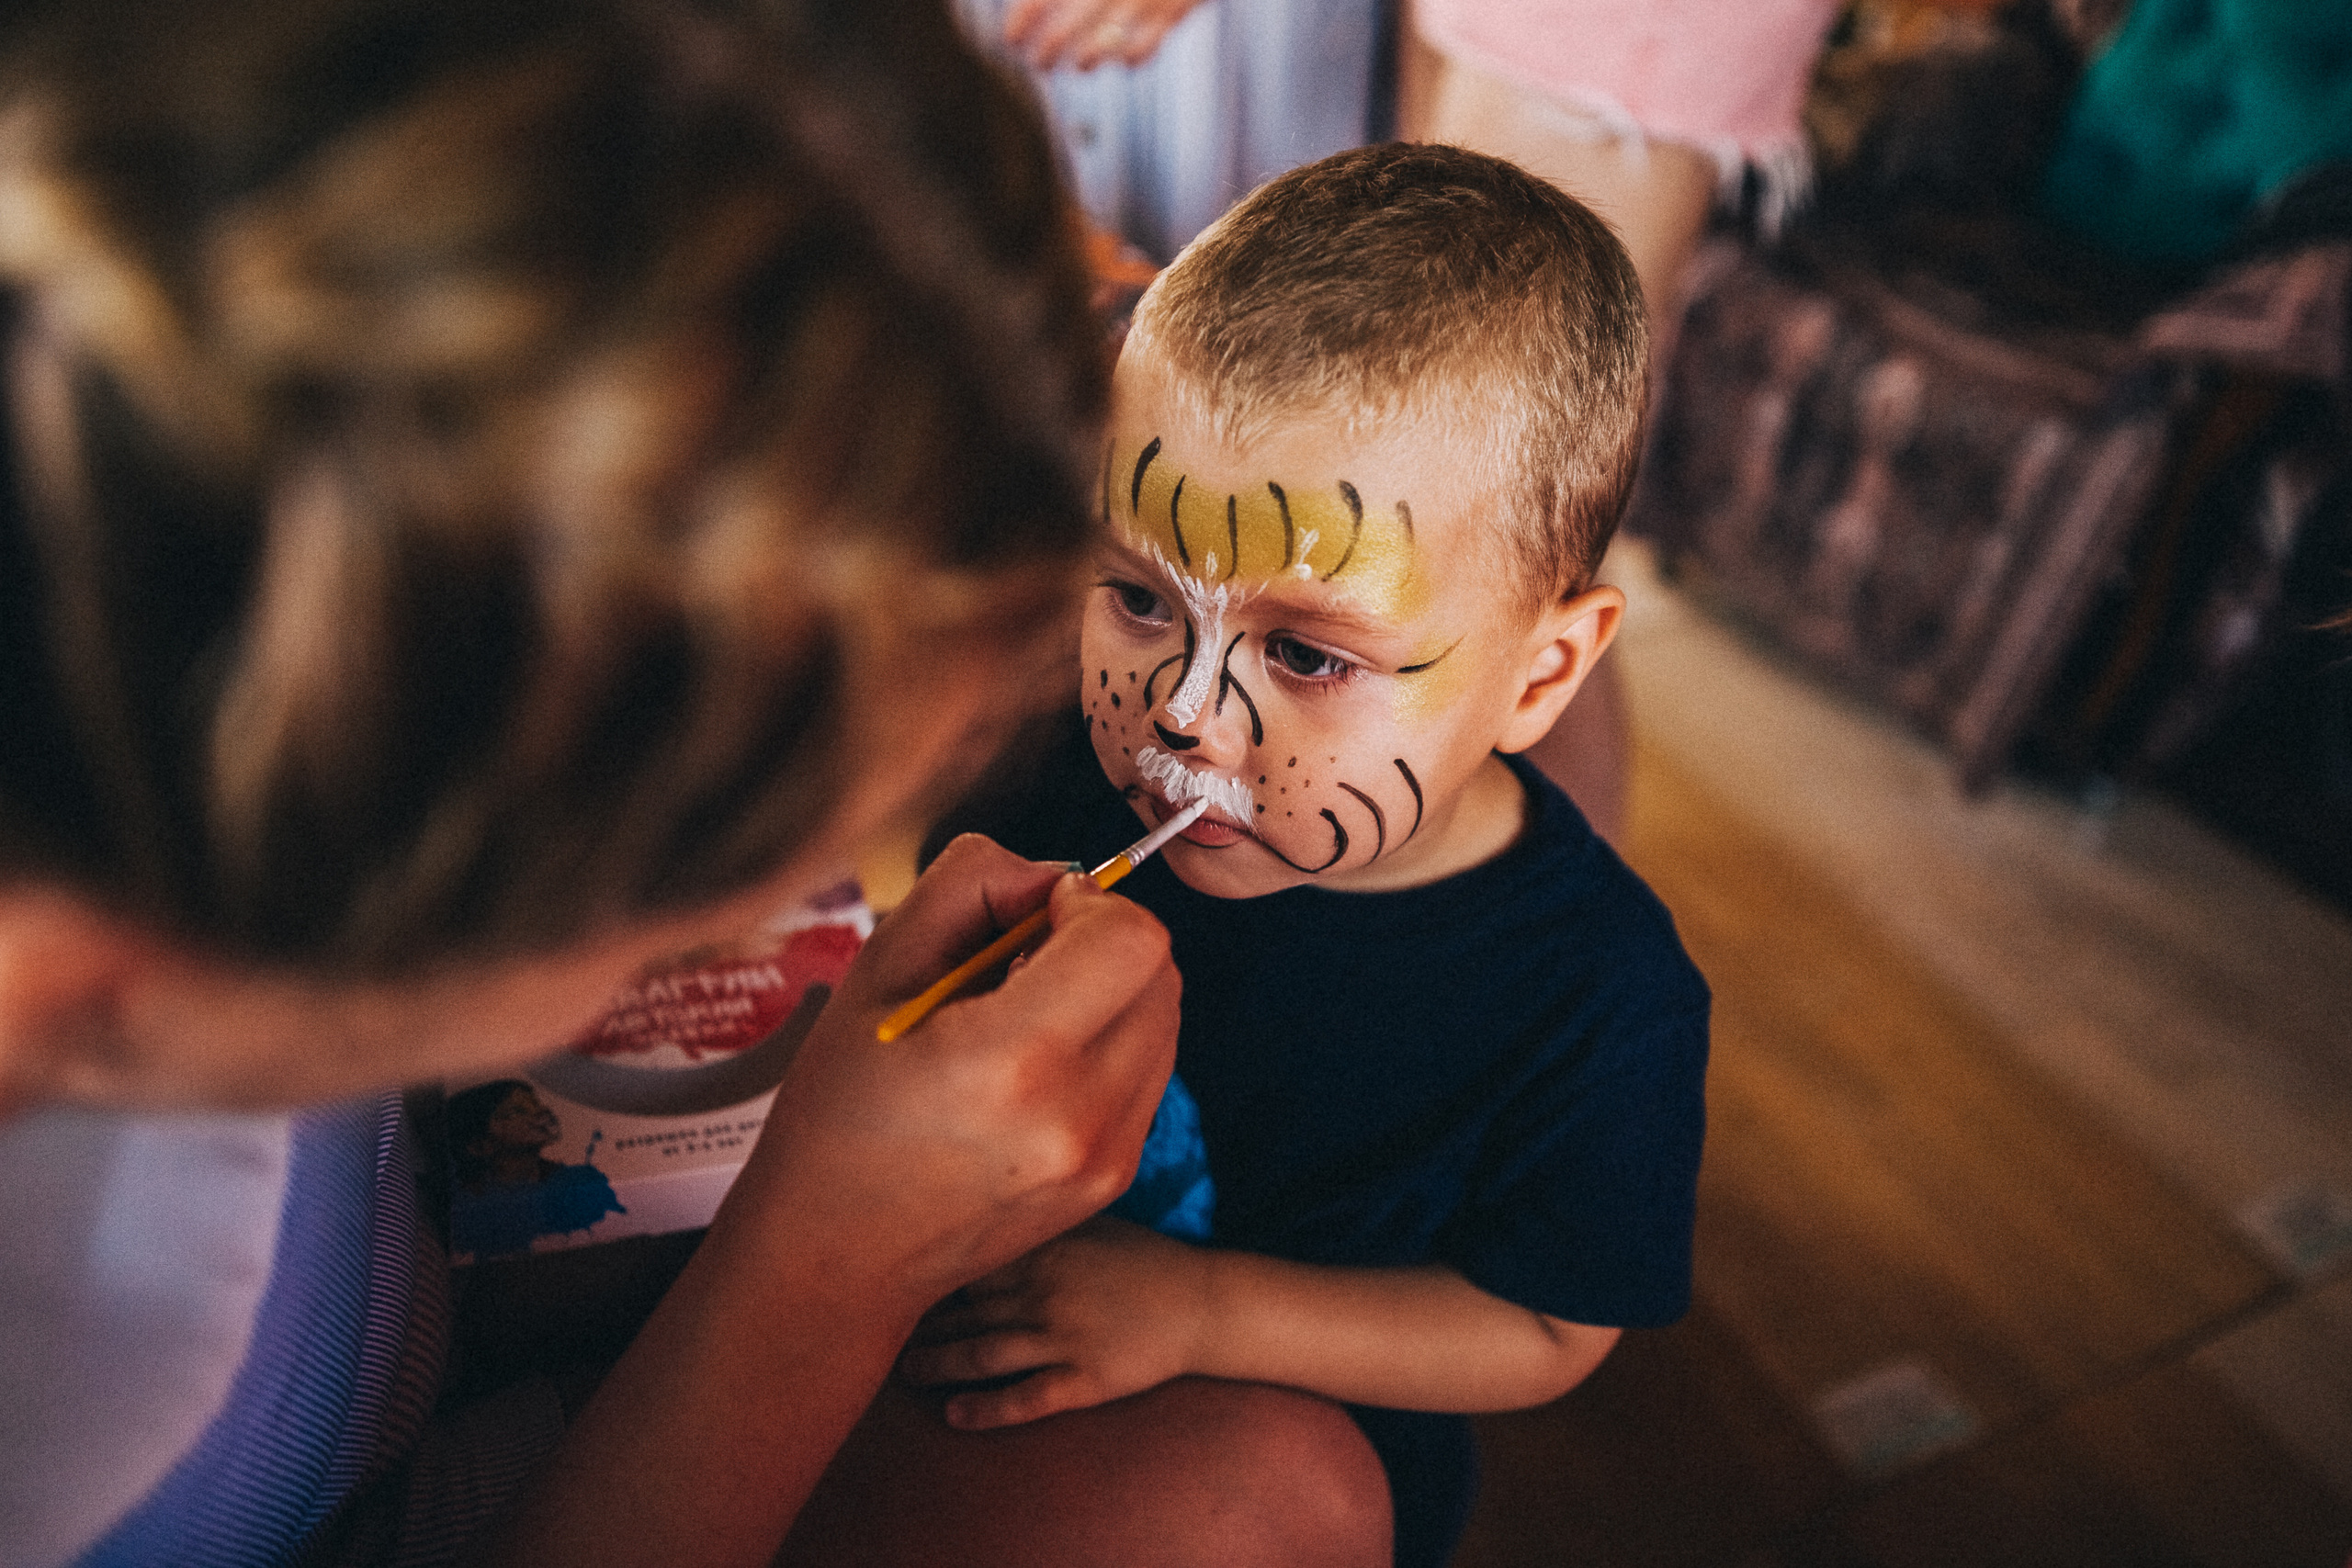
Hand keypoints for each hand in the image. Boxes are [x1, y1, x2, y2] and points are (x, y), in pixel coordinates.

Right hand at [719, 834, 1179, 1321]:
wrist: (839, 1253)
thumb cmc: (842, 1107)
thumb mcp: (879, 966)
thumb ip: (972, 884)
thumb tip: (1053, 877)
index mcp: (1012, 1061)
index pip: (1131, 941)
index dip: (1089, 903)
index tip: (1033, 914)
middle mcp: (1078, 1117)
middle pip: (1160, 971)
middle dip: (1102, 939)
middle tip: (1022, 960)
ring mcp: (1106, 1158)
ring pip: (1164, 1017)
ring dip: (1111, 989)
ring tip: (1024, 1015)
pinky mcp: (1115, 1177)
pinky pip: (1148, 1068)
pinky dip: (1109, 1041)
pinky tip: (1035, 1065)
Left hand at [898, 1215, 1213, 1427]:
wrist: (1202, 1304)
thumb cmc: (1144, 1260)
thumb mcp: (1094, 1224)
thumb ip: (1042, 1219)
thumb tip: (984, 1205)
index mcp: (1047, 1249)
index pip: (969, 1263)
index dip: (927, 1276)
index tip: (890, 1279)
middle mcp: (1047, 1292)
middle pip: (966, 1312)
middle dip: (921, 1324)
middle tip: (877, 1333)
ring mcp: (1065, 1339)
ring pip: (984, 1355)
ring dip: (937, 1365)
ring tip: (905, 1373)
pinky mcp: (1085, 1381)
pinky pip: (1026, 1398)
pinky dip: (986, 1408)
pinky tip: (953, 1414)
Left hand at [1003, 0, 1207, 72]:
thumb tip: (1030, 4)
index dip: (1023, 18)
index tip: (1010, 37)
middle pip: (1066, 28)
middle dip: (1046, 51)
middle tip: (1037, 62)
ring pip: (1104, 47)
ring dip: (1086, 60)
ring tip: (1078, 64)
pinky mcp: (1177, 11)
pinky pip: (1145, 50)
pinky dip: (1131, 60)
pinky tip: (1122, 59)